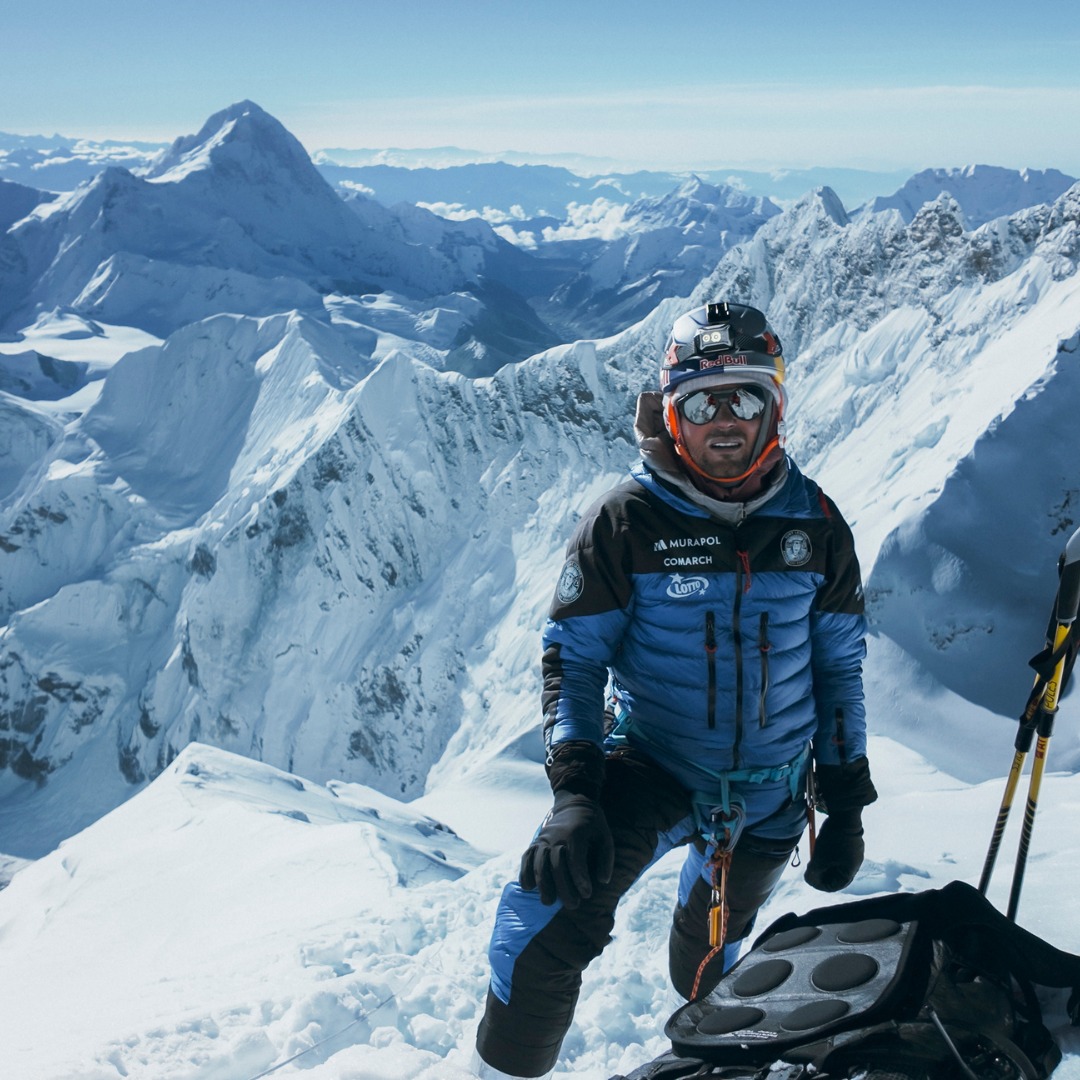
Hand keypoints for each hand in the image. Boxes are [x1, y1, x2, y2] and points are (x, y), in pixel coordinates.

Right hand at [519, 790, 613, 908]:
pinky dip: (525, 871)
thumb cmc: (593, 824)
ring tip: (548, 902)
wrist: (574, 803)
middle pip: (556, 864)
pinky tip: (529, 887)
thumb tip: (603, 881)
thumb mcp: (605, 836)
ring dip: (543, 884)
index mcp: (576, 834)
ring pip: (539, 862)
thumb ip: (606, 858)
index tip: (587, 895)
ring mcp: (544, 839)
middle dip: (563, 887)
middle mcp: (556, 836)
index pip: (576, 859)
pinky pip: (527, 857)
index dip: (580, 878)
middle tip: (572, 905)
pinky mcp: (536, 841)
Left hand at [805, 808, 863, 891]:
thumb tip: (808, 880)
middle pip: (836, 874)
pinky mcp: (851, 841)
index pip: (835, 885)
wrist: (845, 814)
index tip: (809, 878)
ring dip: (825, 863)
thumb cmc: (832, 840)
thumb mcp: (820, 858)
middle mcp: (856, 862)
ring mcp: (855, 851)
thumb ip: (814, 873)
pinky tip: (820, 847)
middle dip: (822, 873)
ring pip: (837, 862)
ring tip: (814, 857)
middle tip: (810, 868)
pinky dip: (829, 853)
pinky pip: (839, 852)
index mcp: (851, 869)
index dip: (820, 885)